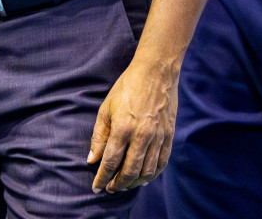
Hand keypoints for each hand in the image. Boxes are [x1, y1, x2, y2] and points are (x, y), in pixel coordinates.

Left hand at [87, 60, 178, 192]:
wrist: (156, 73)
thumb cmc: (126, 88)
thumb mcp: (106, 108)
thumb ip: (99, 136)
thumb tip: (92, 160)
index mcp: (122, 128)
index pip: (110, 162)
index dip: (102, 178)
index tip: (95, 187)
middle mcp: (142, 136)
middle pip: (129, 171)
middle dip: (117, 184)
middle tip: (109, 189)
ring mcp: (158, 137)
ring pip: (147, 171)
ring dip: (134, 183)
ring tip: (124, 185)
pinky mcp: (169, 136)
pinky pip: (162, 163)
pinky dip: (152, 174)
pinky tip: (143, 177)